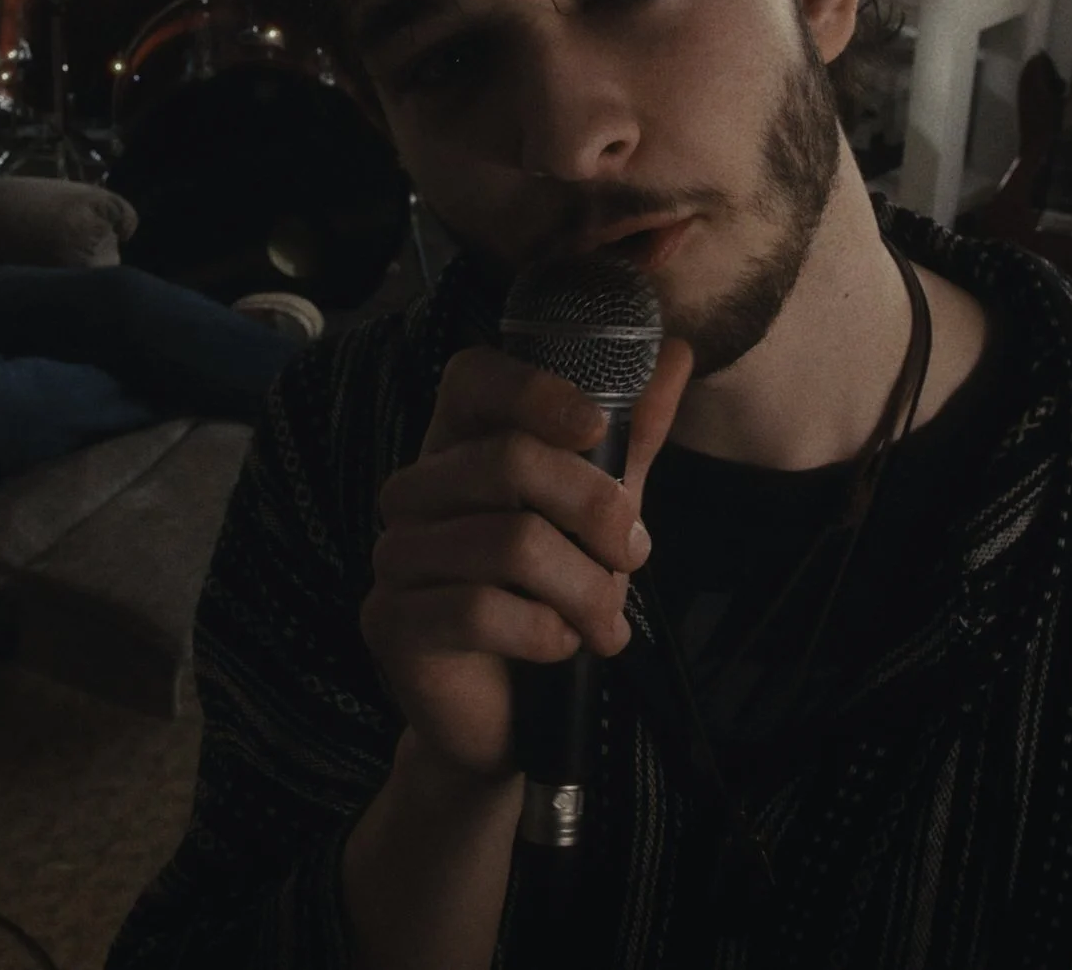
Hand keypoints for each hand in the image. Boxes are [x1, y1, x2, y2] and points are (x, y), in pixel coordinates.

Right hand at [359, 337, 694, 780]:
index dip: (534, 389)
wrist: (509, 719)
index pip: (470, 379)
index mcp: (457, 449)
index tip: (596, 428)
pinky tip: (560, 647)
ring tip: (607, 622)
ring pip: (508, 543)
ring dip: (584, 589)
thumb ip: (630, 438)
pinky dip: (544, 634)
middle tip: (635, 557)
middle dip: (596, 511)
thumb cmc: (548, 599)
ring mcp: (394, 556)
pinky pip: (481, 611)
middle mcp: (414, 493)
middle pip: (508, 461)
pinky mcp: (391, 621)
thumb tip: (680, 353)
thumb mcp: (599, 513)